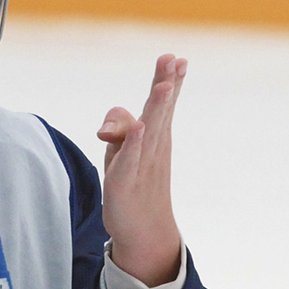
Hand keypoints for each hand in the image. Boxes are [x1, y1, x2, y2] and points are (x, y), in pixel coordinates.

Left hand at [99, 54, 186, 287]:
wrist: (144, 231)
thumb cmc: (133, 182)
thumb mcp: (121, 149)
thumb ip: (118, 127)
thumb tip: (111, 125)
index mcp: (154, 135)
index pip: (162, 103)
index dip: (169, 80)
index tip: (177, 58)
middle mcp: (152, 146)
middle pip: (159, 110)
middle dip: (166, 83)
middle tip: (176, 60)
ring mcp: (141, 164)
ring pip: (148, 130)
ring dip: (156, 107)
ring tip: (164, 86)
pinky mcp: (124, 182)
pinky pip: (129, 159)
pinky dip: (133, 143)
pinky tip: (139, 128)